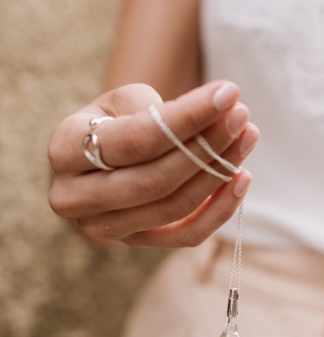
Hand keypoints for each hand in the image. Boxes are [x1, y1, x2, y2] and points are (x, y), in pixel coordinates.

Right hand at [48, 81, 258, 247]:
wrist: (98, 160)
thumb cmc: (113, 124)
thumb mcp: (120, 102)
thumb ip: (151, 109)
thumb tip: (203, 123)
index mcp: (64, 149)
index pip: (137, 138)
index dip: (188, 117)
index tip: (229, 93)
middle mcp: (75, 196)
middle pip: (156, 179)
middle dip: (208, 146)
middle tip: (242, 117)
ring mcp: (104, 227)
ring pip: (173, 208)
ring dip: (218, 173)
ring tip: (247, 138)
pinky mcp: (134, 242)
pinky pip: (184, 236)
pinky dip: (218, 211)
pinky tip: (242, 178)